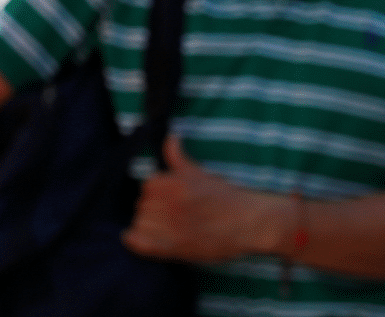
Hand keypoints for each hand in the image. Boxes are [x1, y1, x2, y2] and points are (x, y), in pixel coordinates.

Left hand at [123, 136, 282, 262]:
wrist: (247, 223)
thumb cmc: (226, 196)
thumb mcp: (200, 172)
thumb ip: (178, 156)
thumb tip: (171, 136)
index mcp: (176, 184)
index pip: (148, 185)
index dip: (158, 191)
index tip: (171, 197)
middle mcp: (170, 204)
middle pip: (142, 204)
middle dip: (154, 207)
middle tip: (174, 213)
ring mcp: (170, 227)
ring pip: (140, 223)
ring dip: (149, 225)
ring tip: (168, 227)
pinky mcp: (172, 248)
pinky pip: (138, 243)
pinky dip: (137, 241)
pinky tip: (146, 239)